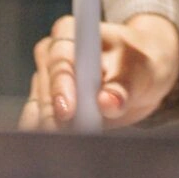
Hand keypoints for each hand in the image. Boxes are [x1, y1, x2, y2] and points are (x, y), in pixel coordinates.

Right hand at [21, 13, 178, 129]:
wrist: (139, 75)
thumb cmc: (139, 63)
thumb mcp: (140, 70)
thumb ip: (124, 87)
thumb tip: (108, 103)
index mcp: (70, 33)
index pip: (59, 59)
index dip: (61, 86)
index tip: (67, 112)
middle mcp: (51, 54)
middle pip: (45, 91)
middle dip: (59, 116)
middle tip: (78, 136)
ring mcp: (45, 80)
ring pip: (39, 111)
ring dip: (54, 129)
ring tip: (76, 142)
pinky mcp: (44, 104)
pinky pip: (38, 123)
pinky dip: (50, 136)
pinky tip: (65, 144)